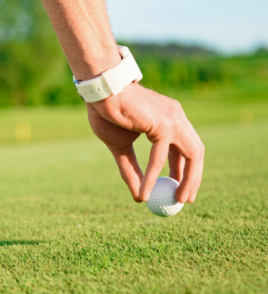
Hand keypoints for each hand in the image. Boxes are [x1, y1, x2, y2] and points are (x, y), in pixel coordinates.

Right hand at [86, 83, 204, 202]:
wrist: (98, 92)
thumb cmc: (106, 112)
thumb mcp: (120, 147)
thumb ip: (130, 169)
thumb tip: (139, 196)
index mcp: (168, 118)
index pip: (185, 148)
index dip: (185, 170)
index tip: (177, 189)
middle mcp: (176, 117)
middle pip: (195, 152)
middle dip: (193, 178)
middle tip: (183, 200)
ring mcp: (173, 119)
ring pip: (190, 155)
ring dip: (186, 180)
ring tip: (174, 200)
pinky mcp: (163, 124)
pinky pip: (161, 156)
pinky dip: (153, 176)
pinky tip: (145, 191)